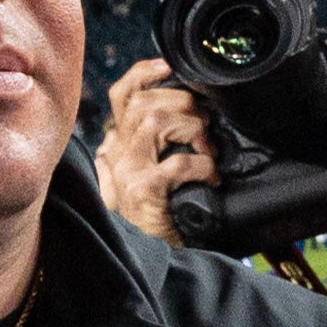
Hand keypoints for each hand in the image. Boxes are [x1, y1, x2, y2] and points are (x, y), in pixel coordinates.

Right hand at [94, 59, 214, 243]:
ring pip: (155, 122)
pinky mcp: (143, 192)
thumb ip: (155, 144)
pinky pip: (176, 162)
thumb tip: (191, 112)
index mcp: (118, 145)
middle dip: (182, 103)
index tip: (169, 66)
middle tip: (204, 123)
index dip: (144, 73)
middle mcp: (116, 154)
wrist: (143, 259)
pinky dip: (201, 164)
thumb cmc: (154, 215)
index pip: (122, 95)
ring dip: (191, 129)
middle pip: (144, 104)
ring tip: (206, 149)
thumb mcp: (147, 172)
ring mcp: (126, 172)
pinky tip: (211, 176)